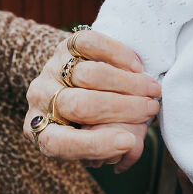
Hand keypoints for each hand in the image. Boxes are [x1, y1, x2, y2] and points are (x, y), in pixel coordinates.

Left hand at [24, 29, 160, 165]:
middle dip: (122, 108)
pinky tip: (136, 67)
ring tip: (152, 90)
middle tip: (151, 109)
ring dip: (127, 83)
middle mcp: (41, 100)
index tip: (129, 142)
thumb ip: (119, 149)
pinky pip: (89, 44)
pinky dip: (117, 54)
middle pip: (79, 105)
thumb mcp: (107, 144)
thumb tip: (130, 145)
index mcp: (45, 133)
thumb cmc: (99, 123)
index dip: (95, 144)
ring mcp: (51, 70)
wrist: (88, 86)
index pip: (60, 143)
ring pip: (88, 75)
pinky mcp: (65, 46)